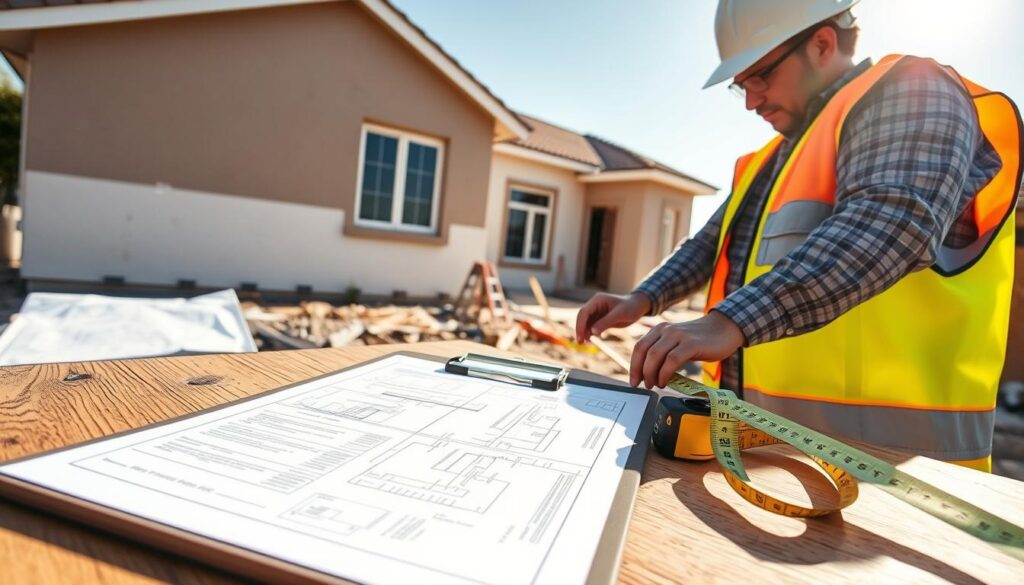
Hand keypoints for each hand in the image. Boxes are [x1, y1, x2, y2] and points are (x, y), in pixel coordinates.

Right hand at [575, 292, 651, 343]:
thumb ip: (605, 322)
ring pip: (586, 323)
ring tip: (586, 343)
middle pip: (582, 318)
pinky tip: (592, 340)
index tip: (580, 336)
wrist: (639, 307)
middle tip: (580, 343)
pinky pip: (592, 327)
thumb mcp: (619, 314)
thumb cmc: (631, 307)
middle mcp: (595, 305)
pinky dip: (590, 333)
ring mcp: (597, 312)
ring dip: (584, 333)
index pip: (584, 312)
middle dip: (580, 330)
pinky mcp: (601, 319)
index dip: (580, 324)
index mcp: (597, 300)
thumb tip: (592, 332)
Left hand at [629, 310, 744, 387]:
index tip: (634, 380)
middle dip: (640, 372)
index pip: (639, 347)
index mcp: (660, 329)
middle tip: (644, 385)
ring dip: (651, 374)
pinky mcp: (691, 344)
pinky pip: (672, 360)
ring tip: (654, 385)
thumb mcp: (678, 344)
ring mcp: (679, 336)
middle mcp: (667, 330)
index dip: (634, 366)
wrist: (725, 328)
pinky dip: (664, 374)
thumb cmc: (701, 340)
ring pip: (655, 356)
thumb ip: (664, 354)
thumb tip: (649, 375)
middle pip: (644, 351)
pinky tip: (665, 382)